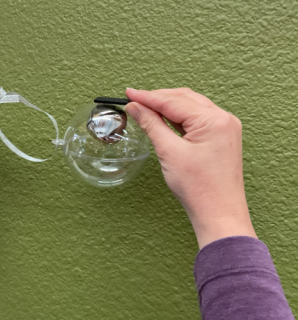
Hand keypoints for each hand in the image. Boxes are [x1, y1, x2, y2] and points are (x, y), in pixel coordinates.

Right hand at [125, 88, 256, 248]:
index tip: (129, 93)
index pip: (174, 101)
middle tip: (134, 99)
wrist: (218, 213)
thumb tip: (136, 107)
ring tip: (146, 107)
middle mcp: (223, 119)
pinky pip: (197, 119)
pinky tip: (164, 119)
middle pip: (184, 99)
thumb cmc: (199, 188)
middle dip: (158, 98)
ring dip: (168, 106)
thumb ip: (151, 124)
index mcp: (214, 120)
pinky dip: (179, 117)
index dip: (148, 96)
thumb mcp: (169, 152)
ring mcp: (225, 128)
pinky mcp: (221, 138)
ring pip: (191, 107)